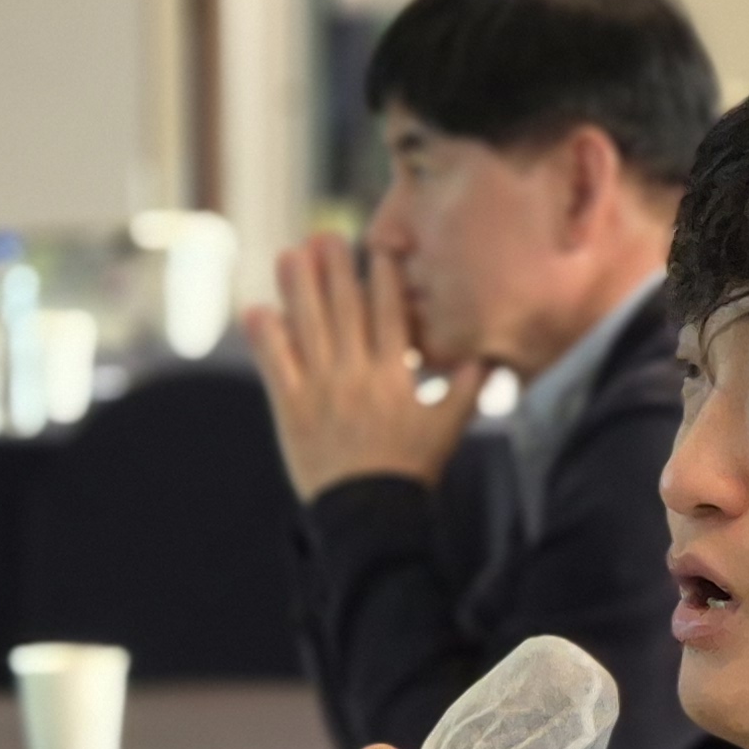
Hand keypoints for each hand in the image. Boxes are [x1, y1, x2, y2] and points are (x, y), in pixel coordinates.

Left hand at [243, 235, 485, 496]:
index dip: (382, 276)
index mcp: (395, 375)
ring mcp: (322, 389)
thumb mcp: (448, 430)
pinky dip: (266, 337)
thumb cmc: (412, 471)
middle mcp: (358, 374)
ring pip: (308, 326)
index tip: (377, 246)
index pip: (390, 314)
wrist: (372, 514)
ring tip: (289, 254)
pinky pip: (276, 365)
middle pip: (345, 309)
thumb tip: (490, 359)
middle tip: (325, 234)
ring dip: (297, 287)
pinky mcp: (293, 409)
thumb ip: (466, 391)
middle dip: (335, 267)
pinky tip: (258, 309)